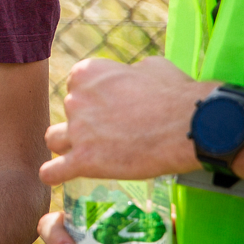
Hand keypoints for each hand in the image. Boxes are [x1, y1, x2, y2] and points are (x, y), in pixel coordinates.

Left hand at [40, 55, 210, 184]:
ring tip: (84, 152)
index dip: (96, 98)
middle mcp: (75, 99)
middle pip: (69, 113)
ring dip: (66, 145)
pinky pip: (54, 171)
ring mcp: (77, 131)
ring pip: (54, 139)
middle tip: (114, 131)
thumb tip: (133, 74)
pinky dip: (54, 175)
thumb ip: (131, 71)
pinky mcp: (84, 161)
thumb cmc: (175, 94)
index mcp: (86, 73)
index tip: (114, 107)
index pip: (77, 86)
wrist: (189, 126)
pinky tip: (58, 177)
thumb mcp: (152, 66)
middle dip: (87, 121)